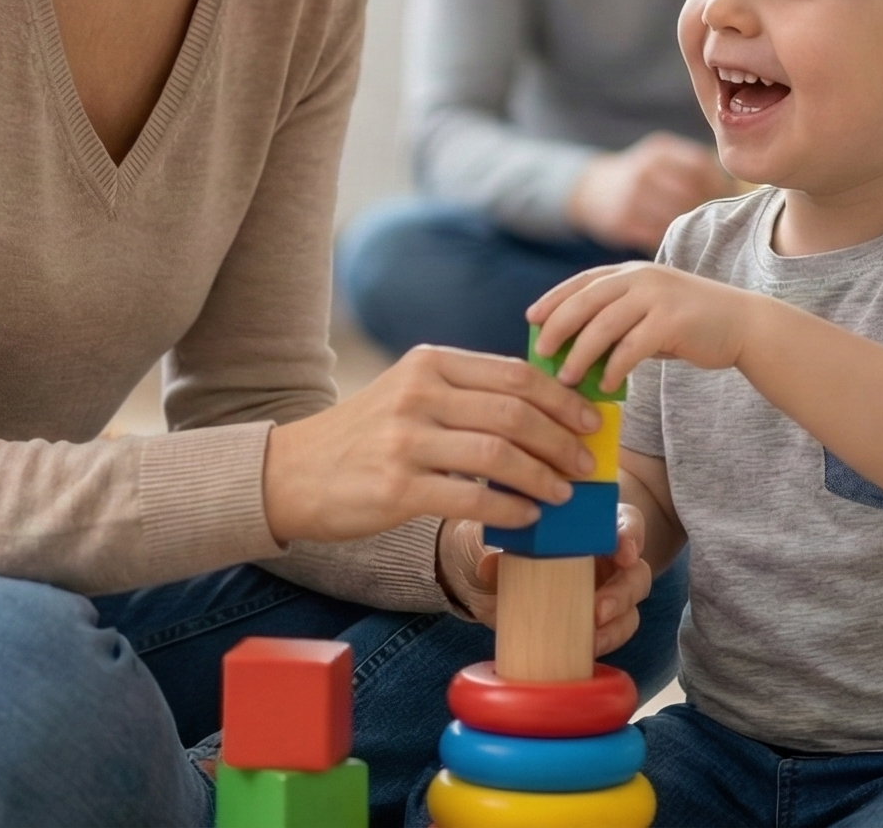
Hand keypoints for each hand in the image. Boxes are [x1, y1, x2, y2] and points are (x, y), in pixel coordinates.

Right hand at [263, 346, 601, 545]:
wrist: (293, 473)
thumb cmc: (364, 436)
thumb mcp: (409, 393)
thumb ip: (465, 394)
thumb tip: (542, 412)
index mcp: (429, 364)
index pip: (514, 374)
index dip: (562, 399)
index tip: (589, 421)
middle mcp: (418, 394)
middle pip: (515, 412)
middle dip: (562, 440)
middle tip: (585, 464)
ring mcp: (406, 440)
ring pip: (499, 455)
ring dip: (543, 477)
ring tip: (563, 494)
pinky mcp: (396, 487)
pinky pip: (471, 500)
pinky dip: (509, 510)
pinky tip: (527, 518)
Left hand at [438, 504, 654, 657]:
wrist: (483, 584)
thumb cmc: (499, 548)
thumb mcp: (489, 541)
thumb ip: (493, 548)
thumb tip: (491, 567)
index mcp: (591, 527)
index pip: (627, 523)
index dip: (632, 535)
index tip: (624, 551)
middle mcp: (605, 559)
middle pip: (637, 572)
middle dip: (624, 590)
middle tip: (600, 608)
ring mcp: (603, 593)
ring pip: (632, 608)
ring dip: (618, 622)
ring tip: (593, 633)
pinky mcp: (594, 624)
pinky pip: (614, 634)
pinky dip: (606, 641)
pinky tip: (589, 648)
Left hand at [529, 262, 772, 385]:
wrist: (743, 324)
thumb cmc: (690, 325)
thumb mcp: (650, 312)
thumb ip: (618, 321)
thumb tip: (574, 350)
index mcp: (632, 272)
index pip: (583, 281)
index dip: (554, 298)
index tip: (531, 318)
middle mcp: (641, 278)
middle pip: (586, 300)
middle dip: (558, 326)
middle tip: (540, 351)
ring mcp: (657, 297)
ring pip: (604, 325)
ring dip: (580, 353)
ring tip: (565, 378)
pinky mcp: (672, 322)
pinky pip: (631, 348)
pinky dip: (614, 368)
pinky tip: (605, 386)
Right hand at [566, 133, 736, 252]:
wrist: (592, 190)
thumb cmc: (641, 175)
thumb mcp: (661, 156)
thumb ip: (692, 165)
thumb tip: (734, 188)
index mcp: (659, 151)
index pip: (701, 167)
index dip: (719, 185)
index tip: (726, 198)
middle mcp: (645, 172)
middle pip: (692, 193)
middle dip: (707, 207)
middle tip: (715, 219)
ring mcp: (632, 198)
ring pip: (678, 217)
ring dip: (692, 226)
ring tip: (699, 231)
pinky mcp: (623, 224)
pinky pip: (660, 235)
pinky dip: (672, 238)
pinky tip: (677, 238)